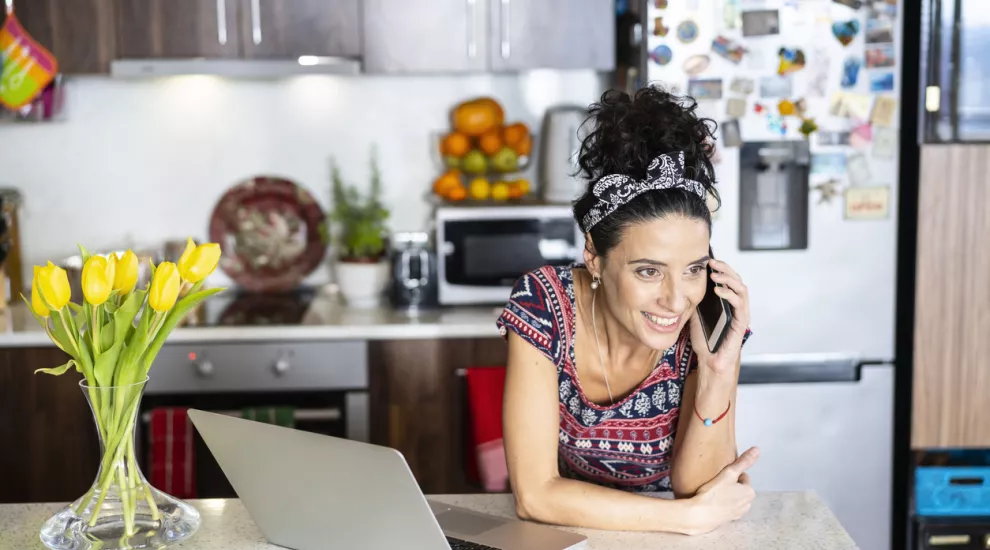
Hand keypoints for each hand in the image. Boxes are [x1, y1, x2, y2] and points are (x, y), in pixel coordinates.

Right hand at [685, 447, 758, 534]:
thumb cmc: (713, 494)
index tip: (721, 476)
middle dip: (730, 485)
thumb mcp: (729, 473)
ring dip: (726, 495)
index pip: (743, 476)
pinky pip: (727, 507)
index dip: (730, 474)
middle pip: (739, 488)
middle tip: (716, 484)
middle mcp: (747, 504)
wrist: (700, 515)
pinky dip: (722, 505)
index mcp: (750, 492)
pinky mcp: (729, 519)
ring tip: (714, 493)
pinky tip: (713, 502)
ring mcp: (738, 513)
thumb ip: (744, 461)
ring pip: (734, 498)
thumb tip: (757, 449)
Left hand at [689, 259, 750, 374]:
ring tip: (714, 274)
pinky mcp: (741, 322)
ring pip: (741, 288)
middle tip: (712, 262)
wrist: (709, 361)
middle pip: (737, 280)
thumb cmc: (704, 340)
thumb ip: (696, 300)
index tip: (708, 261)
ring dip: (728, 278)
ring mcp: (740, 313)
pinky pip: (739, 303)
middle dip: (725, 268)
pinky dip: (729, 294)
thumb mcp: (695, 314)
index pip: (728, 280)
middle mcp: (736, 305)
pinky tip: (718, 290)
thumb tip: (685, 284)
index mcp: (727, 302)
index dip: (720, 268)